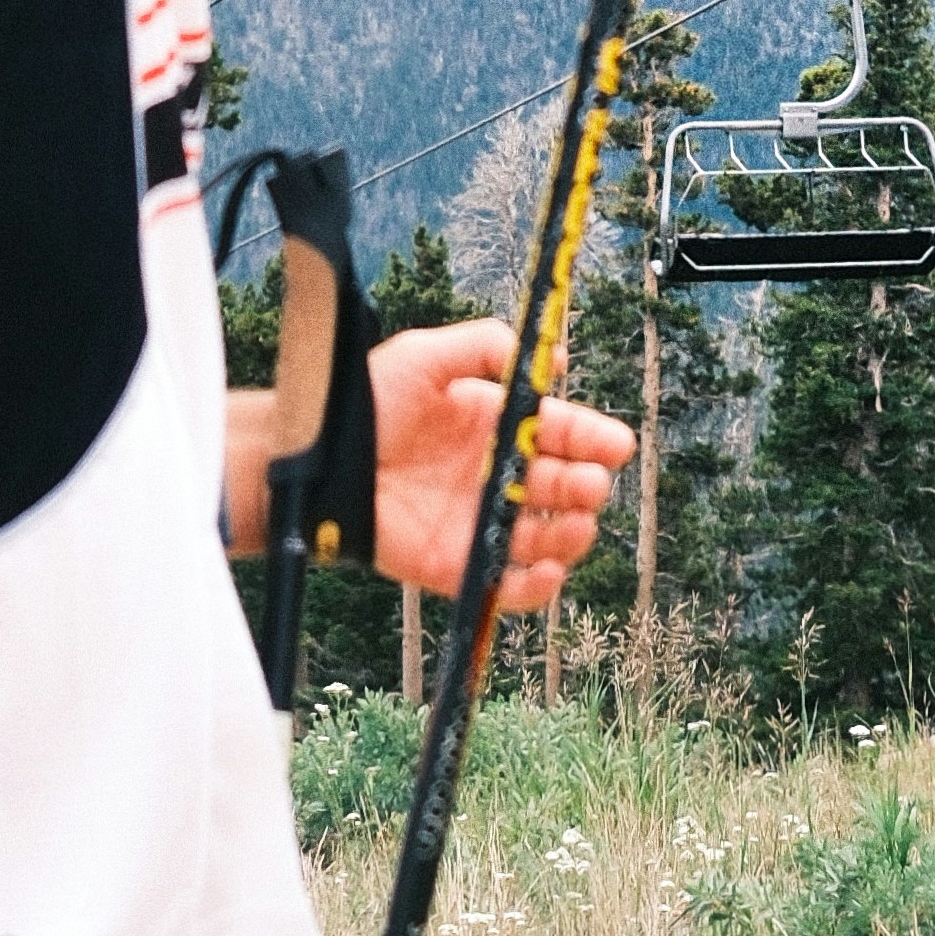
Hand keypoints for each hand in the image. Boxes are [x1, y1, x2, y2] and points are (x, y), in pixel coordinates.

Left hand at [369, 316, 634, 613]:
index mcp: (499, 424)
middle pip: (568, 488)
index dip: (595, 441)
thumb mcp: (426, 355)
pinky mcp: (457, 566)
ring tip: (567, 527)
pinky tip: (544, 571)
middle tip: (584, 486)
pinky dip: (537, 588)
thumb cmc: (367, 404)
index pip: (566, 434)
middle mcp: (498, 475)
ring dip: (571, 536)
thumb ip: (487, 346)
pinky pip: (509, 587)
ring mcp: (480, 522)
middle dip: (586, 488)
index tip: (616, 447)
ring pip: (551, 539)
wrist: (318, 462)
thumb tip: (556, 362)